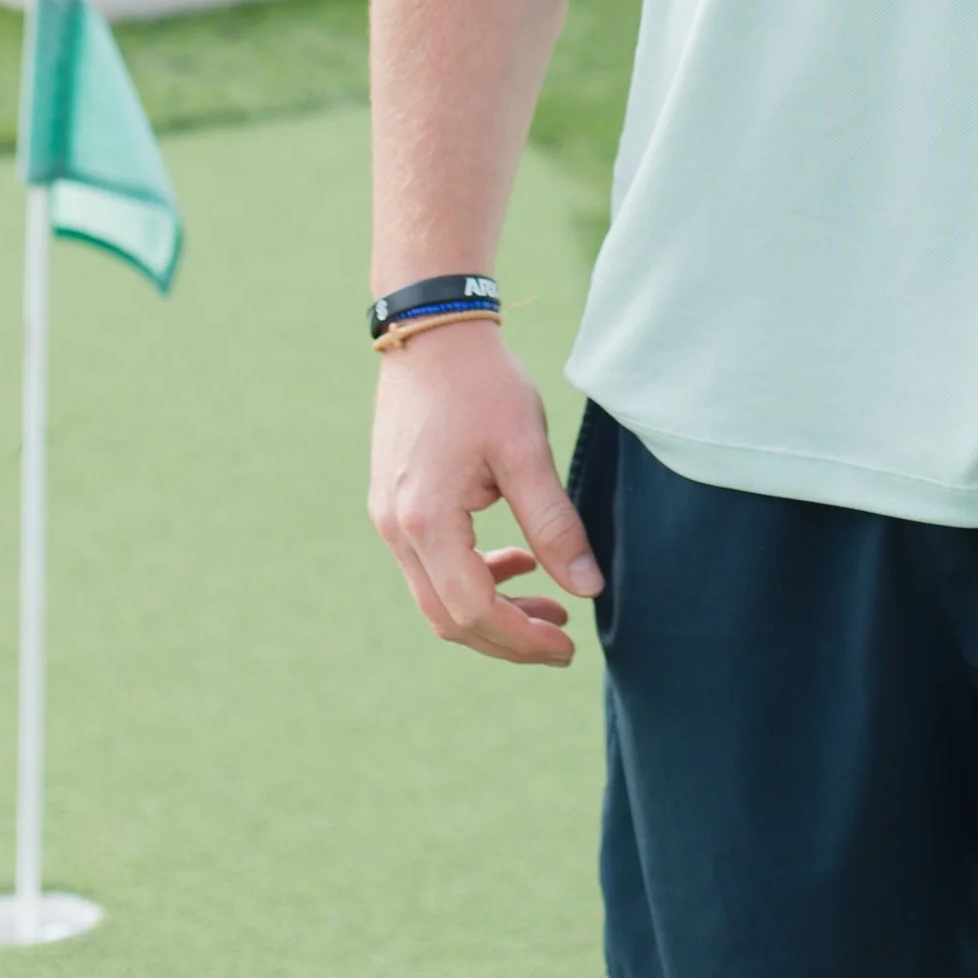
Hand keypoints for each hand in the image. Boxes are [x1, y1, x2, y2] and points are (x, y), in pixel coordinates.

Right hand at [369, 324, 601, 666]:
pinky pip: (430, 567)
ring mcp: (389, 519)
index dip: (522, 637)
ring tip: (548, 603)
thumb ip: (555, 524)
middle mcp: (397, 528)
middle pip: (449, 618)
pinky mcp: (394, 506)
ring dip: (492, 610)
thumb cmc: (482, 384)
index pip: (473, 609)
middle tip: (562, 637)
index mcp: (427, 519)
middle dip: (508, 638)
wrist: (431, 332)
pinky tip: (515, 560)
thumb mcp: (526, 451)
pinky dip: (472, 578)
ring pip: (437, 598)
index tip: (567, 645)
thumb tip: (588, 588)